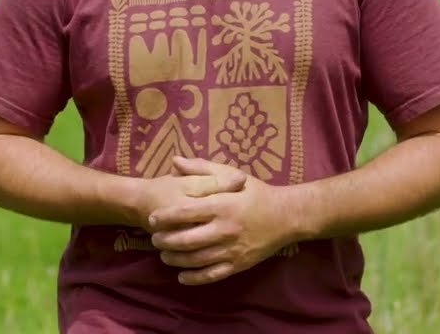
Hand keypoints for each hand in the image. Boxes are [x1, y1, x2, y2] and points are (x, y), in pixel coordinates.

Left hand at [147, 157, 302, 285]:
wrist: (287, 216)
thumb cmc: (256, 193)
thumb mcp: (231, 174)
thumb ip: (202, 168)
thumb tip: (175, 160)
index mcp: (221, 205)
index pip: (185, 213)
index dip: (165, 217)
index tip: (152, 219)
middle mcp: (225, 229)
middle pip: (187, 240)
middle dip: (166, 241)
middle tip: (154, 239)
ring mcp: (232, 249)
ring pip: (197, 260)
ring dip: (176, 260)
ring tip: (164, 255)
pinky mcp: (239, 264)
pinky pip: (213, 275)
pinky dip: (195, 278)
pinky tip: (182, 277)